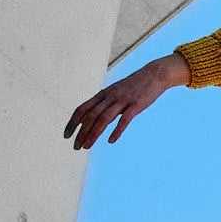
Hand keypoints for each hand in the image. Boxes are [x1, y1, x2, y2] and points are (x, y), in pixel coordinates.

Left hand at [63, 52, 189, 150]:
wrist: (153, 75)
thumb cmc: (134, 86)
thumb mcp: (115, 91)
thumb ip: (103, 103)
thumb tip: (91, 116)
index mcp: (103, 94)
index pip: (82, 108)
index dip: (72, 122)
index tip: (67, 135)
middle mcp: (109, 97)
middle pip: (90, 116)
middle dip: (81, 132)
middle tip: (75, 146)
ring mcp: (122, 100)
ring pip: (103, 119)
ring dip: (93, 134)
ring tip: (87, 146)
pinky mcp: (135, 105)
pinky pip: (124, 120)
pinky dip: (116, 131)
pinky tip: (110, 141)